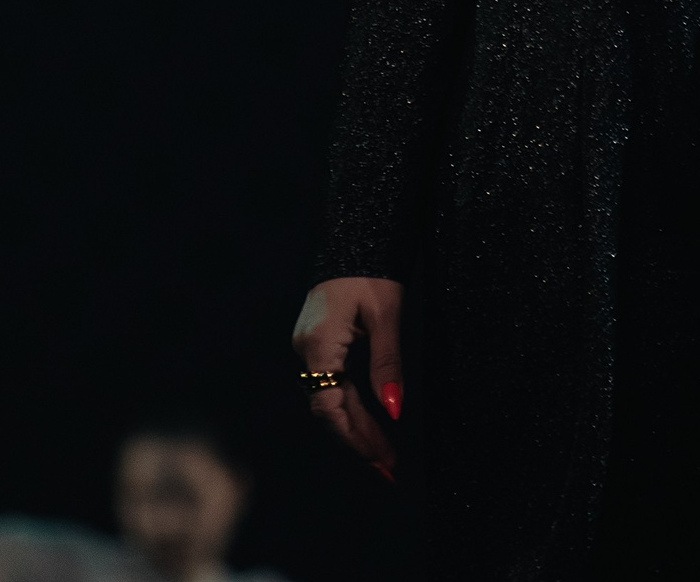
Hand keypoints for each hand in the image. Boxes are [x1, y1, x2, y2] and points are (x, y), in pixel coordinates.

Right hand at [292, 279, 402, 477]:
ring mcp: (307, 346)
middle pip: (327, 409)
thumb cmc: (373, 269)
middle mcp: (305, 351)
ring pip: (328, 400)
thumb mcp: (386, 314)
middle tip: (389, 467)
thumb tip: (394, 410)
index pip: (330, 407)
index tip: (383, 459)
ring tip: (382, 454)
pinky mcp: (316, 341)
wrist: (355, 231)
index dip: (356, 437)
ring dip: (354, 427)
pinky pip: (330, 384)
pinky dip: (350, 407)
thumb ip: (387, 363)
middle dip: (358, 439)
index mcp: (317, 345)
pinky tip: (368, 422)